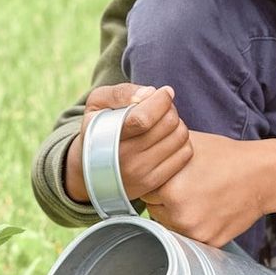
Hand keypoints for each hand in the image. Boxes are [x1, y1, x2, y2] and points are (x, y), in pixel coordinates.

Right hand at [63, 83, 190, 205]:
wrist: (90, 169)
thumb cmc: (98, 128)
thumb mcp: (97, 104)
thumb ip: (120, 93)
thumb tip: (150, 93)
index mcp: (108, 137)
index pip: (144, 119)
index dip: (161, 100)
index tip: (164, 92)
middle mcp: (126, 160)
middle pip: (168, 124)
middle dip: (169, 108)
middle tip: (160, 108)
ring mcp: (142, 173)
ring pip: (180, 137)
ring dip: (176, 123)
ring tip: (161, 123)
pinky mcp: (155, 182)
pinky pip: (185, 153)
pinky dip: (180, 141)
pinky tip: (165, 139)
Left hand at [144, 132, 266, 245]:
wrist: (261, 175)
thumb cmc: (225, 157)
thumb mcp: (188, 143)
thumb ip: (159, 149)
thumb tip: (136, 148)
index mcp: (168, 188)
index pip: (144, 191)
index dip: (157, 182)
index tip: (171, 177)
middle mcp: (178, 214)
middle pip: (155, 211)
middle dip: (165, 200)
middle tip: (189, 186)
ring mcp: (194, 231)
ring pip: (171, 226)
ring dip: (178, 215)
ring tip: (200, 197)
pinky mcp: (208, 243)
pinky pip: (190, 237)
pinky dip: (197, 226)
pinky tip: (210, 209)